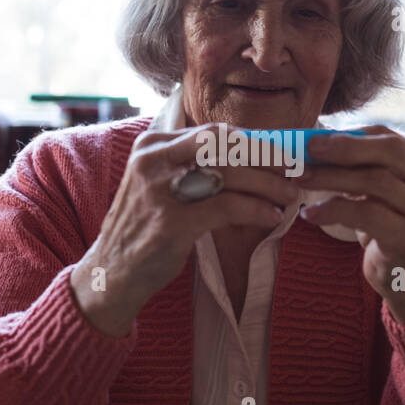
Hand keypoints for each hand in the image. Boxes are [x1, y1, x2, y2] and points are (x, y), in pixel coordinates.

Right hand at [71, 124, 301, 336]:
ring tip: (289, 195)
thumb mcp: (159, 183)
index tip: (278, 154)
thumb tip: (251, 154)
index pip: (214, 132)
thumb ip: (192, 165)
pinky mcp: (172, 222)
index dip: (252, 142)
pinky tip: (272, 217)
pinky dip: (257, 210)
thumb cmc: (145, 226)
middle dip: (265, 157)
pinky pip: (228, 208)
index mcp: (152, 145)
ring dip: (268, 185)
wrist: (112, 272)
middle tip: (292, 171)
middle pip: (225, 146)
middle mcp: (153, 160)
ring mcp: (160, 191)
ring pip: (230, 174)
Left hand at [296, 126, 404, 324]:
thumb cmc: (387, 230)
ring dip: (332, 177)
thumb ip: (361, 169)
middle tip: (308, 150)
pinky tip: (310, 214)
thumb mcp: (379, 196)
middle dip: (345, 147)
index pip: (388, 137)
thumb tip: (316, 143)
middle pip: (388, 151)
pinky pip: (366, 214)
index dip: (351, 135)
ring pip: (375, 181)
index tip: (314, 138)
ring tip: (301, 179)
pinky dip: (333, 210)